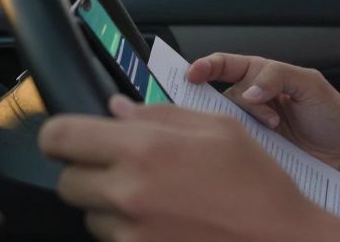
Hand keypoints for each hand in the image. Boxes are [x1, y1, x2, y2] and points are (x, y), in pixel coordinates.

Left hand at [38, 96, 339, 241]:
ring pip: (89, 214)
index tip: (70, 136)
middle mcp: (129, 193)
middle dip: (87, 171)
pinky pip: (112, 239)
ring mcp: (130, 233)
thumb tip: (117, 110)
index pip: (60, 137)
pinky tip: (166, 220)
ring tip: (156, 198)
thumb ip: (160, 115)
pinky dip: (129, 230)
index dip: (59, 134)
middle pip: (66, 180)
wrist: (280, 241)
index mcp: (146, 149)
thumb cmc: (258, 185)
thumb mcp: (220, 128)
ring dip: (109, 204)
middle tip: (122, 167)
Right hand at [188, 53, 339, 167]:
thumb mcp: (311, 84)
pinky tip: (265, 140)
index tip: (192, 74)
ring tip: (276, 125)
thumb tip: (249, 91)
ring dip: (250, 121)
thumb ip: (279, 77)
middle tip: (259, 109)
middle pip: (223, 94)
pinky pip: (236, 142)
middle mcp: (251, 98)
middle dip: (234, 100)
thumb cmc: (328, 112)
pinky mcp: (253, 147)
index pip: (226, 65)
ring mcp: (250, 124)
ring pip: (229, 119)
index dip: (205, 66)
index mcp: (262, 74)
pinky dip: (245, 141)